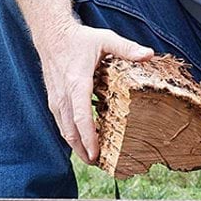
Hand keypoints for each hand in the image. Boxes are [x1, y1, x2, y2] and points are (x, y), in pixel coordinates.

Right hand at [36, 21, 153, 163]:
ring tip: (93, 160)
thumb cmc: (80, 39)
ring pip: (64, 129)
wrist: (51, 35)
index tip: (96, 153)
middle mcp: (64, 95)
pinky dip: (72, 136)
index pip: (81, 116)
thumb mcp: (106, 39)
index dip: (88, 137)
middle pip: (71, 130)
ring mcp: (56, 99)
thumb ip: (127, 48)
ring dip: (77, 146)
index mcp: (77, 83)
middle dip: (83, 150)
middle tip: (100, 165)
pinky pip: (62, 123)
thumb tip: (149, 54)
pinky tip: (83, 144)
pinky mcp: (54, 100)